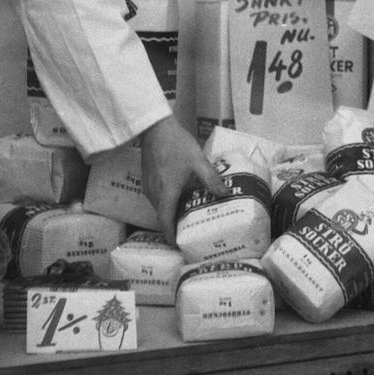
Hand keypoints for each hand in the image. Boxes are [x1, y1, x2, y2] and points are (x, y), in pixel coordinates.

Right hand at [139, 115, 225, 242]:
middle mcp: (154, 194)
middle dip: (175, 227)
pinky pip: (158, 198)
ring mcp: (149, 187)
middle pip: (163, 217)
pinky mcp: (148, 180)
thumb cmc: (177, 145)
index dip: (172, 236)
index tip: (181, 245)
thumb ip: (211, 179)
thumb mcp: (198, 162)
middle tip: (191, 232)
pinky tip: (182, 197)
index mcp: (166, 193)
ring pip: (160, 207)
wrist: (156, 128)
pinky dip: (168, 203)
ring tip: (189, 216)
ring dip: (172, 214)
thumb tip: (226, 194)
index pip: (165, 222)